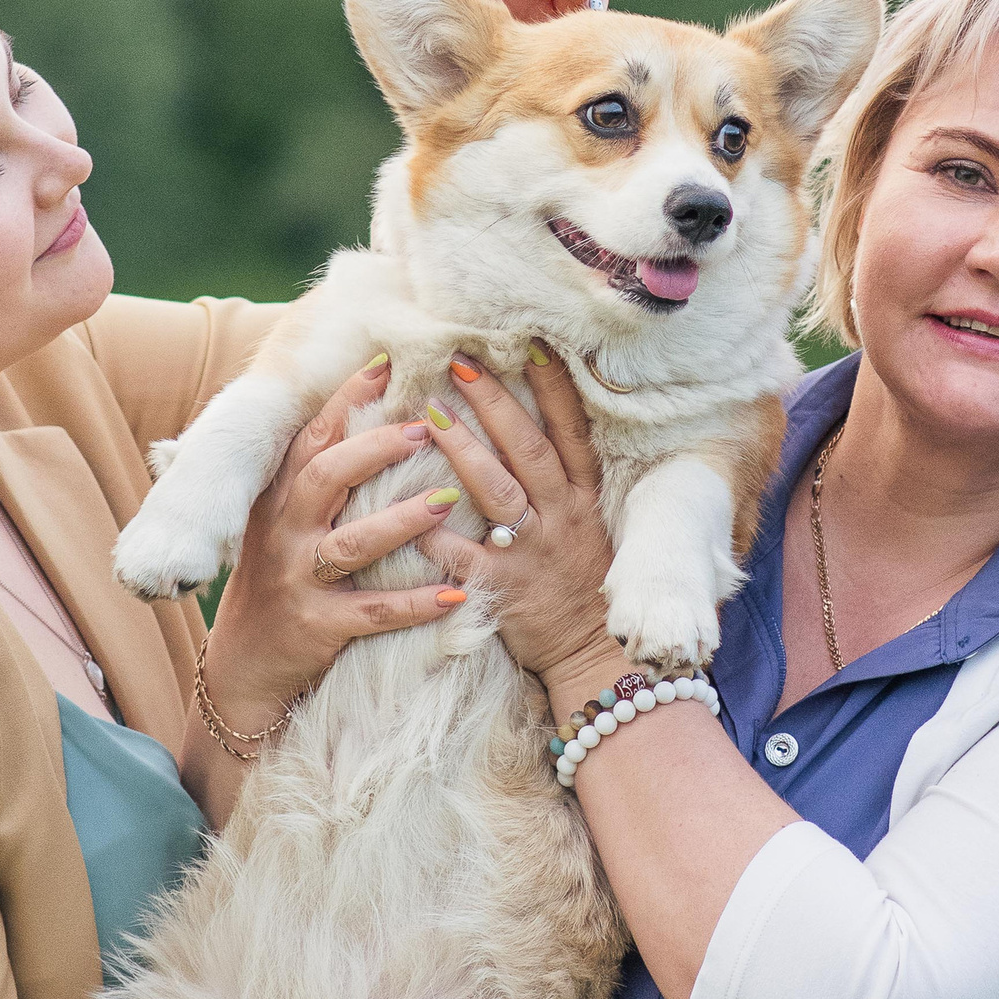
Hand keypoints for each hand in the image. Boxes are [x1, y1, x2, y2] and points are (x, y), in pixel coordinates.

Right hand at [200, 356, 467, 735]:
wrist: (245, 664)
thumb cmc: (281, 580)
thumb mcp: (283, 522)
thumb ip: (318, 477)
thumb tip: (370, 414)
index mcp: (279, 500)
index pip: (312, 438)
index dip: (347, 400)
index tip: (386, 365)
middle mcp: (284, 534)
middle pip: (325, 477)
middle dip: (375, 448)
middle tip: (426, 427)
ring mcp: (299, 581)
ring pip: (352, 544)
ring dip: (401, 520)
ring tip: (447, 500)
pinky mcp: (318, 628)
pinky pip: (372, 613)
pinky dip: (415, 604)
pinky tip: (456, 594)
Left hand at [418, 351, 625, 703]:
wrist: (594, 655)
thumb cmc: (584, 581)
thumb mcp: (592, 522)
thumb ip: (567, 477)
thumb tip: (540, 417)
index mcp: (584, 497)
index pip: (571, 431)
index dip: (553, 387)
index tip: (530, 343)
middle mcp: (561, 516)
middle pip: (528, 448)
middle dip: (493, 401)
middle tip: (459, 359)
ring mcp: (532, 552)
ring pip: (496, 491)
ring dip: (461, 448)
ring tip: (425, 412)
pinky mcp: (503, 589)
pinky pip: (464, 557)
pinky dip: (434, 534)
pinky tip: (404, 507)